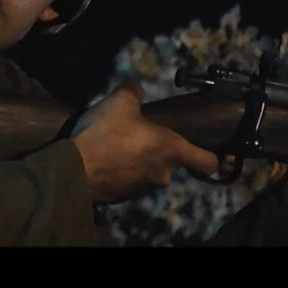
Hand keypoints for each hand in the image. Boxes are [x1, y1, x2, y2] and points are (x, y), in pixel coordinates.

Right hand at [71, 83, 220, 204]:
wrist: (75, 170)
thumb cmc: (107, 134)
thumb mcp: (120, 101)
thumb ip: (134, 92)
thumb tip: (136, 88)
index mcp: (171, 150)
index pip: (207, 162)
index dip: (212, 157)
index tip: (209, 151)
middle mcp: (163, 174)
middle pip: (170, 164)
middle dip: (156, 151)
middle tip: (136, 137)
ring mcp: (142, 189)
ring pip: (147, 173)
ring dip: (136, 162)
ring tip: (113, 148)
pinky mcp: (122, 198)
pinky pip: (127, 182)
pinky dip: (119, 173)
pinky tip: (102, 160)